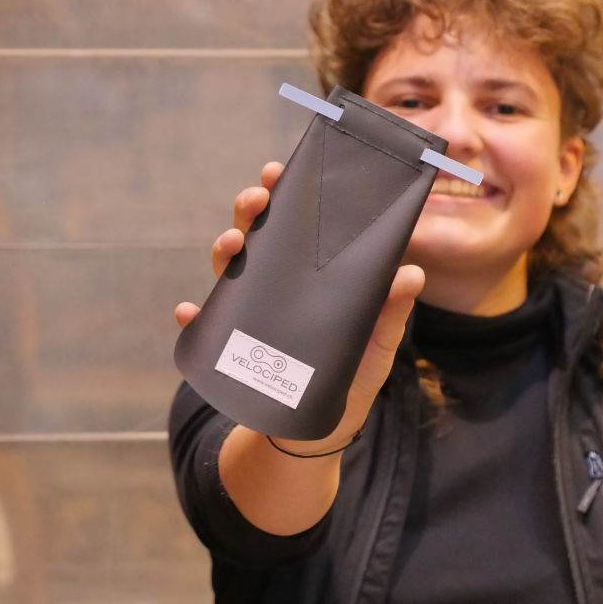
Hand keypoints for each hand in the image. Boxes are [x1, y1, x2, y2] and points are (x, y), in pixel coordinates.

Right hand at [173, 161, 424, 446]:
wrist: (315, 432)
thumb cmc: (350, 379)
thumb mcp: (376, 347)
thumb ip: (390, 313)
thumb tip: (412, 273)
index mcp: (310, 275)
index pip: (298, 225)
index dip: (287, 194)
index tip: (280, 171)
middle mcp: (276, 284)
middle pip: (259, 235)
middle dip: (252, 210)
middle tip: (256, 200)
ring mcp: (250, 311)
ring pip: (229, 268)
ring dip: (224, 249)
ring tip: (232, 245)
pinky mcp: (229, 346)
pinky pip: (205, 326)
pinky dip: (195, 317)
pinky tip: (190, 311)